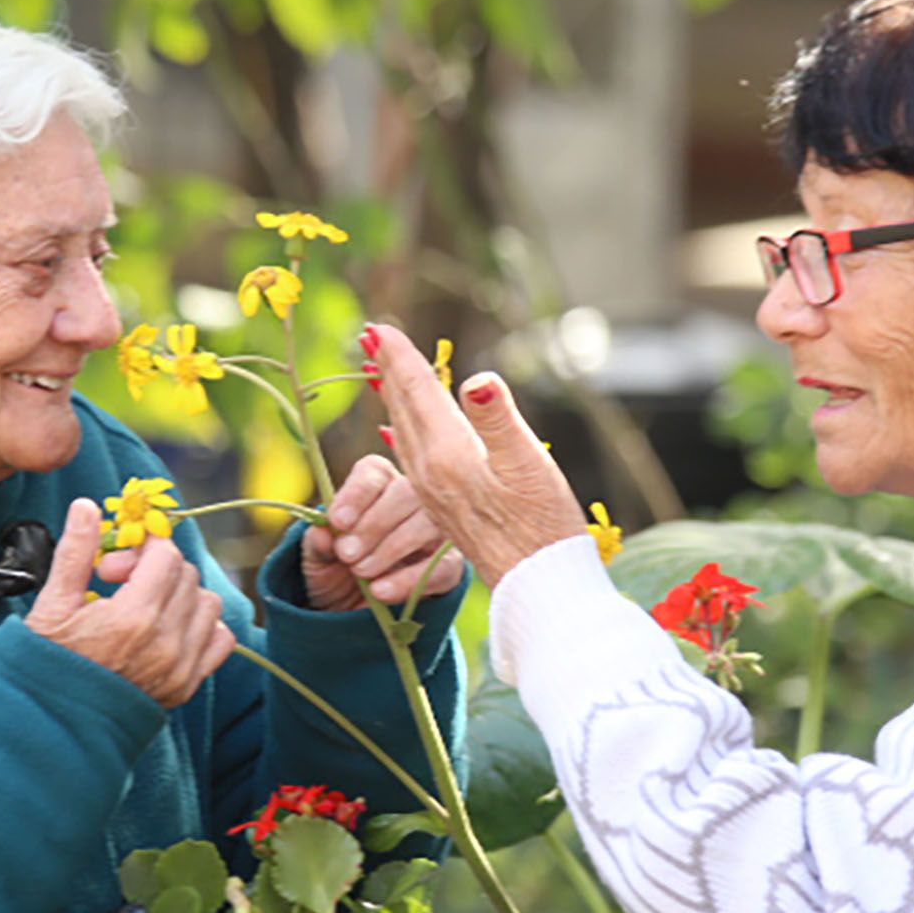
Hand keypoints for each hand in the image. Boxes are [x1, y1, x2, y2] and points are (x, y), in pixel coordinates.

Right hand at [26, 499, 235, 705]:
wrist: (52, 724)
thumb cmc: (47, 663)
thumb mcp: (52, 605)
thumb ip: (75, 552)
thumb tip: (87, 506)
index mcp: (132, 618)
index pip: (166, 557)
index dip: (143, 548)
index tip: (117, 562)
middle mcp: (165, 643)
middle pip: (186, 576)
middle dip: (158, 569)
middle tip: (121, 584)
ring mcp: (181, 667)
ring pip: (208, 604)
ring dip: (182, 595)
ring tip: (146, 606)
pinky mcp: (187, 685)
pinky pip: (221, 641)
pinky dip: (203, 627)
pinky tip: (170, 629)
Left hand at [302, 453, 465, 609]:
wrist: (349, 613)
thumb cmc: (333, 571)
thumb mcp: (316, 558)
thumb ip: (318, 542)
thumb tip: (324, 533)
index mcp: (375, 486)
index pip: (374, 472)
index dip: (357, 494)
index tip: (339, 522)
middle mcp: (411, 501)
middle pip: (408, 492)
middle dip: (375, 524)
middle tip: (348, 554)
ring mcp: (435, 532)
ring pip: (430, 523)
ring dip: (392, 548)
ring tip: (361, 572)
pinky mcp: (449, 566)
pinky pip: (442, 567)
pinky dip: (409, 580)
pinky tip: (380, 591)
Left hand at [365, 323, 586, 587]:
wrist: (537, 586)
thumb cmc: (543, 526)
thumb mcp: (527, 466)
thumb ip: (497, 419)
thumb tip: (475, 380)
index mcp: (447, 454)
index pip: (417, 393)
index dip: (401, 356)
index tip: (379, 326)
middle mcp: (430, 472)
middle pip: (402, 409)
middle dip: (388, 371)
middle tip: (370, 337)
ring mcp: (432, 493)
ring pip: (402, 433)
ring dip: (393, 399)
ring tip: (384, 375)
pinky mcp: (441, 510)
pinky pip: (411, 457)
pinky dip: (404, 430)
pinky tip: (404, 432)